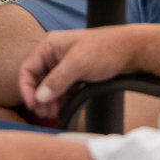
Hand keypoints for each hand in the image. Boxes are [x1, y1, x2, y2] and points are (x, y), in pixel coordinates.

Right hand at [17, 26, 140, 124]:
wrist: (132, 50)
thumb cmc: (106, 49)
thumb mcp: (78, 64)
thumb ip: (57, 81)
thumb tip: (40, 96)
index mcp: (50, 46)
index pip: (28, 68)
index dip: (27, 88)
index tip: (33, 104)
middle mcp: (55, 54)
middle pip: (37, 79)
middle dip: (39, 97)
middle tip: (44, 113)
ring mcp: (66, 65)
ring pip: (50, 86)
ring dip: (50, 101)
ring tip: (52, 114)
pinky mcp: (77, 74)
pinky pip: (63, 89)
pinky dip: (61, 100)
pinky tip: (62, 110)